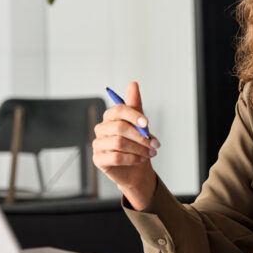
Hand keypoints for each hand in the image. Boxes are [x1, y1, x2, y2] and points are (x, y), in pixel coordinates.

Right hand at [92, 81, 158, 209]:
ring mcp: (98, 144)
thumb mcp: (140, 124)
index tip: (147, 123)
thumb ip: (135, 105)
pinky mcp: (98, 159)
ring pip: (119, 143)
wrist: (137, 168)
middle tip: (154, 143)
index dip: (134, 116)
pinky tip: (141, 159)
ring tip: (150, 152)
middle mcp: (101, 129)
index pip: (119, 110)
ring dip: (139, 148)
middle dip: (140, 136)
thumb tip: (133, 84)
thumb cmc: (137, 143)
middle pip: (120, 128)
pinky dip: (132, 158)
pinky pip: (116, 157)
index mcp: (110, 117)